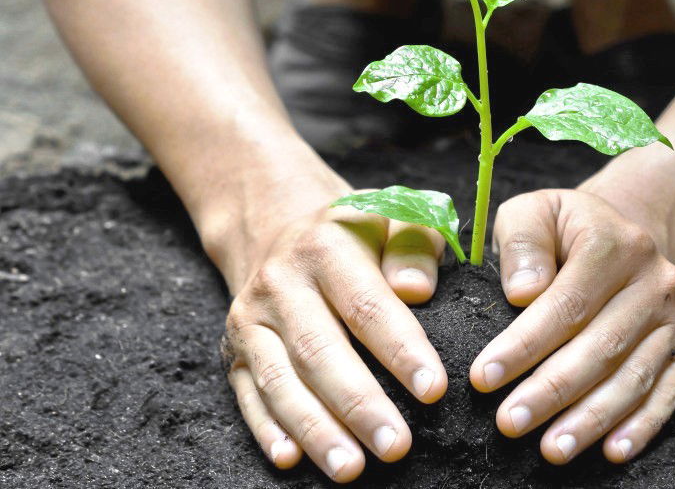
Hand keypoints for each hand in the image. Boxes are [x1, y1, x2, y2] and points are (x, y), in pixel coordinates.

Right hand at [214, 175, 447, 482]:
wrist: (275, 225)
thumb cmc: (357, 234)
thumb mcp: (393, 218)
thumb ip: (415, 246)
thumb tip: (418, 288)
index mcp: (326, 247)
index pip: (367, 304)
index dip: (400, 349)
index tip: (433, 389)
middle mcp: (281, 285)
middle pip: (320, 350)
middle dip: (359, 404)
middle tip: (396, 447)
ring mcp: (251, 321)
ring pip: (280, 381)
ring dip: (315, 429)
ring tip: (351, 468)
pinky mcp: (233, 351)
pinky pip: (246, 396)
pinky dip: (266, 430)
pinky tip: (291, 460)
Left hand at [470, 189, 674, 463]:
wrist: (629, 231)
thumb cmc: (566, 229)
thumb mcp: (535, 211)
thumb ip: (522, 243)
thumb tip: (522, 293)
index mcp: (614, 244)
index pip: (565, 304)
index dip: (523, 345)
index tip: (483, 378)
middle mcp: (653, 281)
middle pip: (600, 346)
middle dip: (551, 391)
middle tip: (509, 423)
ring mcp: (674, 317)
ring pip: (633, 377)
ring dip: (592, 419)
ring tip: (551, 449)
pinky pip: (668, 392)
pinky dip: (642, 426)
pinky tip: (611, 451)